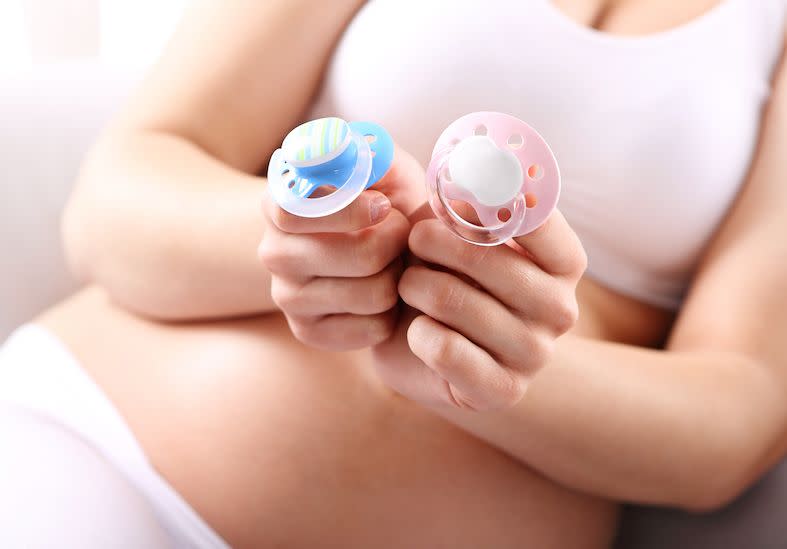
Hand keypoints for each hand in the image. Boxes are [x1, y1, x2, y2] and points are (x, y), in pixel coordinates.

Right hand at [259, 146, 425, 350]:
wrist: (378, 249)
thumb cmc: (383, 202)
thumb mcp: (384, 168)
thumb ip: (373, 154)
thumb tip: (359, 158)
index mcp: (281, 202)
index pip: (295, 211)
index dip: (349, 211)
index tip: (384, 207)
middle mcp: (273, 252)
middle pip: (356, 256)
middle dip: (394, 243)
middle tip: (399, 234)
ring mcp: (287, 297)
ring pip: (371, 294)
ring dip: (398, 277)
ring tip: (393, 263)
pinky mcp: (308, 332)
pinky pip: (372, 329)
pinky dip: (392, 313)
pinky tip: (384, 294)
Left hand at [373, 205, 586, 410]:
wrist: (423, 350)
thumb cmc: (442, 277)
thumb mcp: (451, 233)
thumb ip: (461, 205)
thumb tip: (458, 179)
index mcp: (563, 262)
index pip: (538, 217)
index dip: (485, 200)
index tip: (450, 197)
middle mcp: (562, 309)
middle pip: (486, 258)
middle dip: (431, 242)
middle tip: (413, 241)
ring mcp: (536, 354)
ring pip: (452, 300)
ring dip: (414, 286)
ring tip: (410, 285)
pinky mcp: (504, 390)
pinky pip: (444, 348)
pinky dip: (417, 333)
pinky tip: (418, 331)